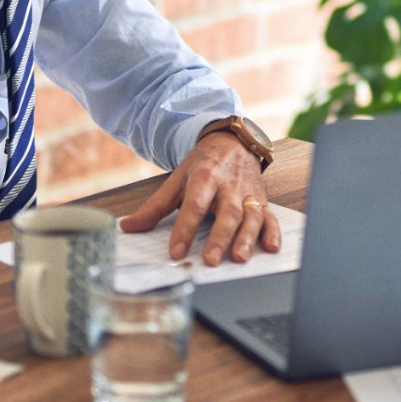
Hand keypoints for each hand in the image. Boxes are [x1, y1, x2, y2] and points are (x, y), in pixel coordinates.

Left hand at [117, 134, 281, 265]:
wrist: (233, 142)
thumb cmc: (204, 165)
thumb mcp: (177, 180)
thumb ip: (155, 207)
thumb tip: (127, 227)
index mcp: (205, 177)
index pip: (194, 205)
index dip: (185, 229)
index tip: (176, 252)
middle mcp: (229, 185)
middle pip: (227, 212)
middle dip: (220, 237)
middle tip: (210, 259)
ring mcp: (248, 194)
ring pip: (251, 216)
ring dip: (247, 237)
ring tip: (239, 257)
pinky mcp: (262, 201)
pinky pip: (271, 217)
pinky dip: (273, 232)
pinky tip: (271, 248)